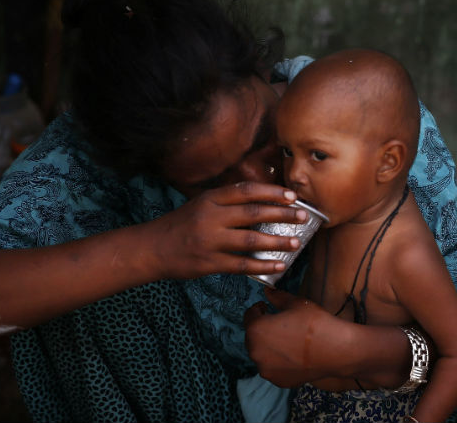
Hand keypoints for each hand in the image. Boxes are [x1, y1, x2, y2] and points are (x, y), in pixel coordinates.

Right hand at [145, 182, 307, 279]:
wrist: (152, 248)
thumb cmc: (182, 224)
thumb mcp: (201, 204)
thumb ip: (227, 202)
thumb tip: (263, 201)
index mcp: (211, 200)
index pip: (246, 191)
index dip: (272, 192)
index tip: (293, 195)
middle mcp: (211, 217)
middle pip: (253, 212)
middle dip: (282, 214)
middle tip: (303, 216)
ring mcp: (210, 241)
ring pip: (251, 239)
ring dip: (277, 241)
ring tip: (297, 243)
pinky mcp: (209, 263)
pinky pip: (242, 264)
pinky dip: (262, 264)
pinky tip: (279, 265)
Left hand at [244, 288, 348, 387]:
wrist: (335, 350)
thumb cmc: (314, 323)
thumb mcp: (295, 303)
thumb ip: (277, 297)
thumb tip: (267, 291)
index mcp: (256, 330)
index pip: (249, 316)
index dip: (258, 309)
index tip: (266, 307)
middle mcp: (255, 352)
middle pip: (252, 336)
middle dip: (262, 328)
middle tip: (278, 323)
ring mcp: (266, 369)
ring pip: (261, 353)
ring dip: (268, 345)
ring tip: (286, 339)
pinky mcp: (278, 381)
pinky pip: (272, 367)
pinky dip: (278, 360)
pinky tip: (292, 354)